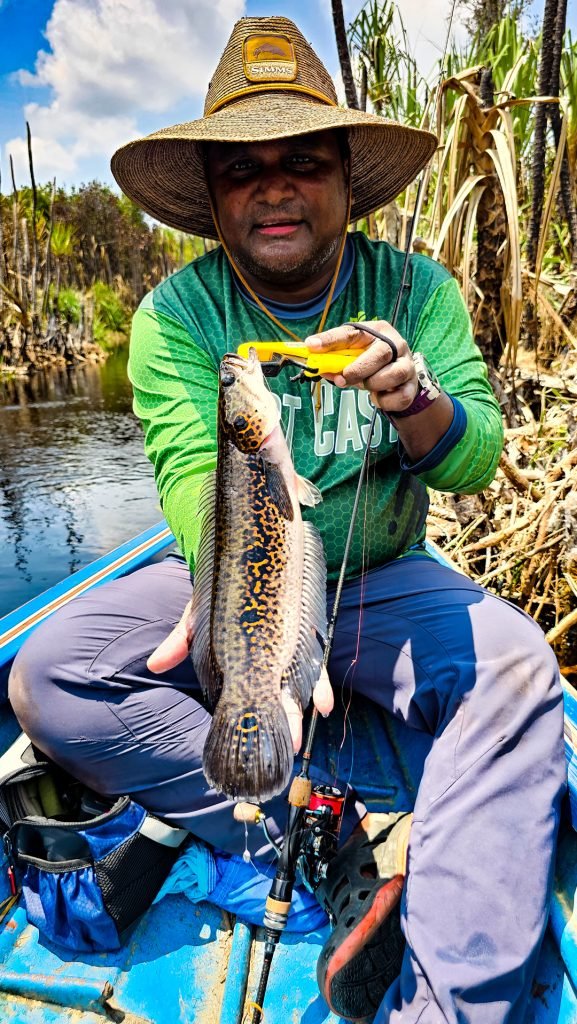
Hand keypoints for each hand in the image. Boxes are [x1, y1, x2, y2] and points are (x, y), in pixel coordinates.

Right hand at [148, 602, 333, 751]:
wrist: (249, 552)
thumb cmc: (223, 590)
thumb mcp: (198, 615)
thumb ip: (182, 640)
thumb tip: (155, 664)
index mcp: (243, 662)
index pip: (248, 694)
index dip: (250, 716)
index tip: (249, 740)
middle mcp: (268, 660)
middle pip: (277, 694)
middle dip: (285, 720)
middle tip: (289, 745)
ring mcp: (290, 646)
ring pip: (300, 682)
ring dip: (308, 703)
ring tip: (312, 723)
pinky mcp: (307, 629)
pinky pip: (317, 660)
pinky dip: (321, 683)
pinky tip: (325, 703)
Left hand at [306, 320, 417, 415]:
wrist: (398, 382)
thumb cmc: (371, 364)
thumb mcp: (353, 357)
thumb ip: (336, 360)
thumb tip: (318, 367)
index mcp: (377, 331)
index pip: (351, 332)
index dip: (330, 339)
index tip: (311, 345)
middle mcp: (396, 344)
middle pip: (380, 353)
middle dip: (358, 370)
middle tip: (344, 379)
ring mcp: (407, 365)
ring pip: (394, 374)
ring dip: (374, 384)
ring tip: (367, 386)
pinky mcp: (412, 386)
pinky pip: (400, 396)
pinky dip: (385, 401)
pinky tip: (379, 396)